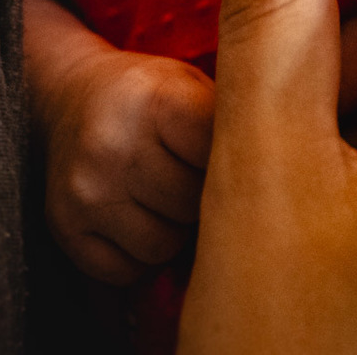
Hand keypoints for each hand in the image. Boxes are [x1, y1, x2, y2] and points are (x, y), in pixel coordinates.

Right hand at [25, 0, 213, 285]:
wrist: (72, 94)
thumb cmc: (153, 96)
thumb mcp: (195, 86)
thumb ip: (235, 123)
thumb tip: (290, 183)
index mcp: (157, 99)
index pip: (223, 158)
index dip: (239, 164)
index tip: (239, 157)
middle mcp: (113, 144)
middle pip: (195, 207)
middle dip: (208, 200)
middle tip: (198, 177)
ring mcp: (86, 189)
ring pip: (163, 246)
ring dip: (176, 230)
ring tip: (167, 195)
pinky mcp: (65, 226)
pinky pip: (126, 270)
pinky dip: (140, 255)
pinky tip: (138, 216)